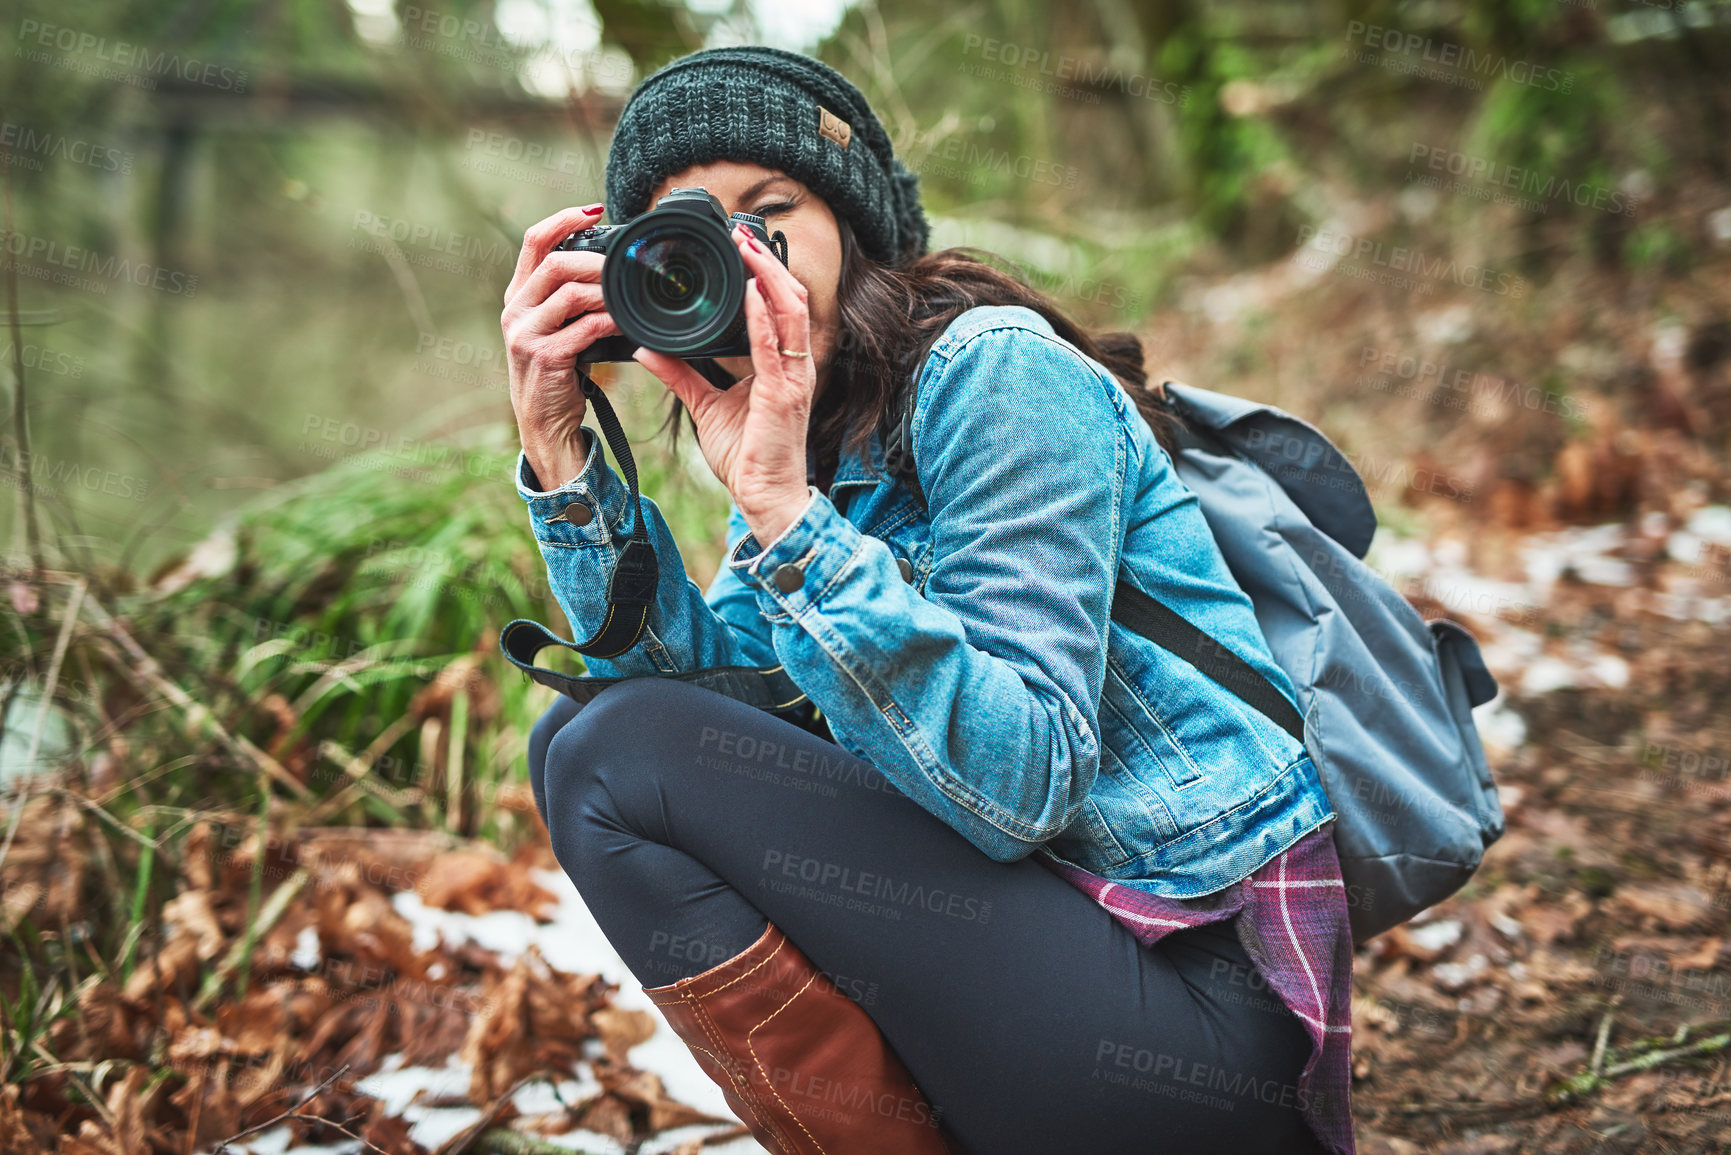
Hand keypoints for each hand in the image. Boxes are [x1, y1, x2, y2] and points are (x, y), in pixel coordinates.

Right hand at [501, 202, 622, 488]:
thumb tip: (613, 270)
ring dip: (607, 291)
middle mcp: (516, 310)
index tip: (595, 209)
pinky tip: (626, 323)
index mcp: (518, 296)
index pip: (533, 241)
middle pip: (556, 263)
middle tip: (626, 267)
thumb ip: (572, 300)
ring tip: (630, 296)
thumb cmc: (559, 373)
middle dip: (597, 261)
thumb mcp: (556, 328)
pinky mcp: (545, 357)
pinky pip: (584, 328)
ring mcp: (526, 334)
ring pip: (570, 293)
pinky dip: (610, 321)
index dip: (564, 219)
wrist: (544, 424)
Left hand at [633, 224, 816, 544]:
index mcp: (780, 364)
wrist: (764, 496)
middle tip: (741, 234)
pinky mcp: (784, 394)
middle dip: (768, 262)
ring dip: (769, 275)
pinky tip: (750, 291)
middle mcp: (794, 365)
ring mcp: (794, 378)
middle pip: (791, 298)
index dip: (764, 274)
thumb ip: (680, 374)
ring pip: (792, 311)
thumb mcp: (706, 406)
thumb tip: (648, 349)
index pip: (780, 307)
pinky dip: (763, 315)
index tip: (739, 247)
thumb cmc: (747, 455)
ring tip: (747, 247)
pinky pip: (774, 346)